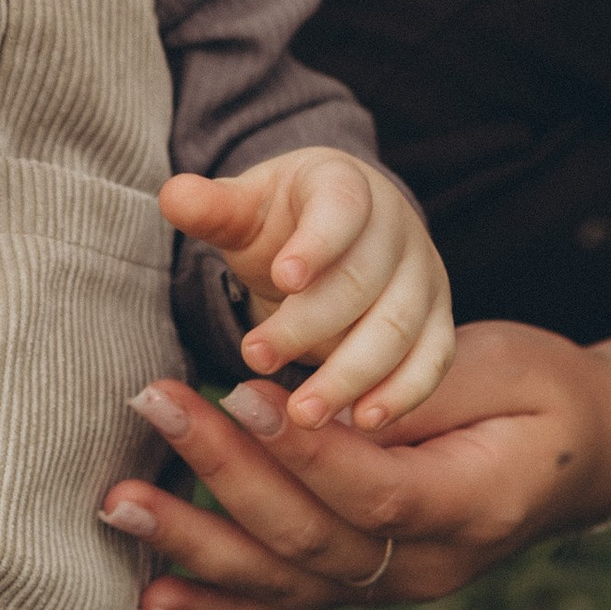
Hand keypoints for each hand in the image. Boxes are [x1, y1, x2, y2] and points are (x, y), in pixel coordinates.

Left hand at [98, 322, 610, 609]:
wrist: (581, 457)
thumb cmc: (542, 394)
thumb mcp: (504, 368)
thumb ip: (424, 389)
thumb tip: (334, 400)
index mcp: (474, 507)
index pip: (377, 493)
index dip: (306, 452)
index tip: (242, 390)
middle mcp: (427, 569)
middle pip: (312, 537)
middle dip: (223, 472)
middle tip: (156, 399)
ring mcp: (390, 589)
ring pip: (283, 583)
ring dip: (194, 544)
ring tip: (120, 501)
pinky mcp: (359, 588)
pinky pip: (282, 609)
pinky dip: (215, 607)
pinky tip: (149, 594)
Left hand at [159, 151, 453, 429]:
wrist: (336, 235)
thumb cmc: (283, 225)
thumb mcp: (245, 210)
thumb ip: (212, 209)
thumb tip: (173, 196)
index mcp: (347, 186)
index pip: (340, 209)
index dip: (317, 243)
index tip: (282, 278)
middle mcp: (396, 228)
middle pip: (364, 280)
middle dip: (311, 325)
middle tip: (257, 360)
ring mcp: (423, 277)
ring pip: (398, 327)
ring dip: (353, 373)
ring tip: (303, 414)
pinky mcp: (437, 321)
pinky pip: (432, 359)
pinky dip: (404, 393)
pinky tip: (364, 423)